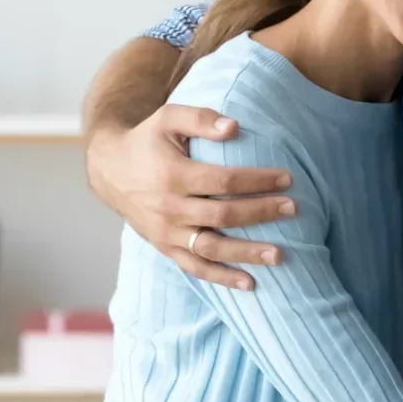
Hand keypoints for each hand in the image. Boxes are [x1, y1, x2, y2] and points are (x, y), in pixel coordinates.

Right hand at [85, 105, 296, 290]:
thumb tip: (235, 127)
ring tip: (280, 255)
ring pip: (212, 248)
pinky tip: (250, 283)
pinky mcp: (165, 248)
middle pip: (224, 215)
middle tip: (293, 209)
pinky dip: (222, 278)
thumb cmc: (147, 140)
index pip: (224, 181)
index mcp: (173, 175)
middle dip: (261, 212)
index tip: (287, 179)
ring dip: (247, 253)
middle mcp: (170, 208)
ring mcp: (167, 233)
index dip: (258, 180)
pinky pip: (196, 268)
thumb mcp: (167, 118)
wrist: (109, 170)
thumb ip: (200, 118)